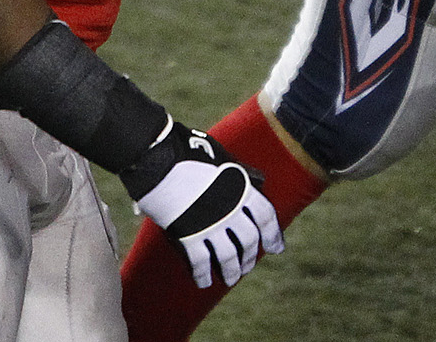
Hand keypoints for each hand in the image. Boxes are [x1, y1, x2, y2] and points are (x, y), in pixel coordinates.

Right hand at [120, 119, 283, 289]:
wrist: (159, 158)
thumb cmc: (189, 153)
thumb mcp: (224, 158)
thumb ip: (240, 173)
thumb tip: (257, 180)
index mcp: (242, 187)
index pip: (266, 216)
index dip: (274, 234)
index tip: (277, 248)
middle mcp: (231, 208)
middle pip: (248, 239)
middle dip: (250, 256)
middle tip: (249, 266)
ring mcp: (210, 223)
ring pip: (228, 255)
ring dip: (232, 270)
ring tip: (232, 279)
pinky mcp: (187, 234)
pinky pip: (199, 261)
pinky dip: (202, 274)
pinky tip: (204, 282)